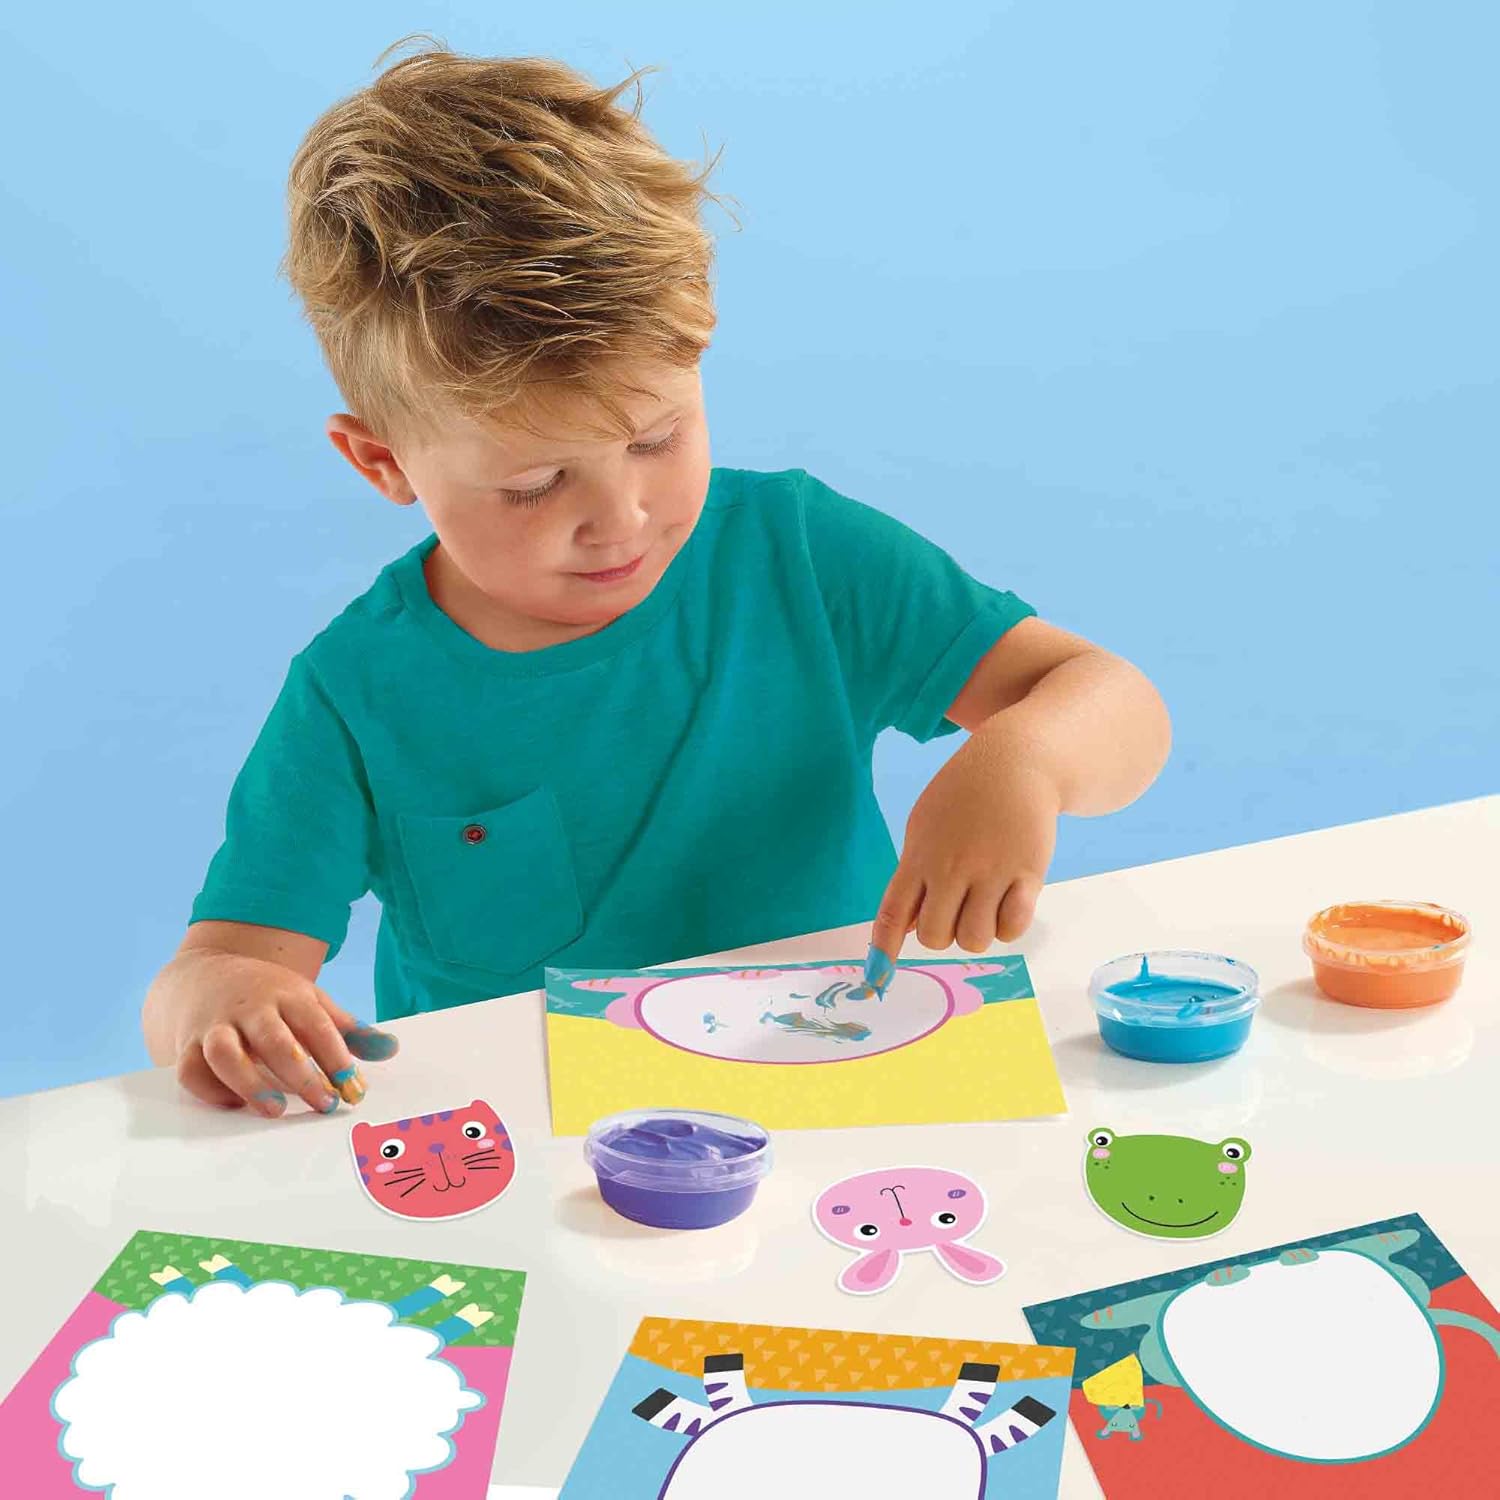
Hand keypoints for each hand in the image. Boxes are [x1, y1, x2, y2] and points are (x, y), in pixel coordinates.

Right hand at [149, 947, 398, 1117]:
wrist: (205, 976)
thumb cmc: (271, 998)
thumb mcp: (312, 1001)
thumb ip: (351, 1030)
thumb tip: (391, 1049)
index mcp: (287, 994)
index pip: (316, 1024)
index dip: (336, 1057)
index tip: (355, 1089)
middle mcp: (250, 1008)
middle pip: (274, 1040)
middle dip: (301, 1075)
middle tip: (324, 1104)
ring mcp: (215, 1026)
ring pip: (225, 1054)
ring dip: (250, 1084)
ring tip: (276, 1110)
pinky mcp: (186, 1046)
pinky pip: (191, 1071)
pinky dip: (211, 1090)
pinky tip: (236, 1104)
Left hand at [871, 725, 1059, 955]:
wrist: (1016, 763)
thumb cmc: (965, 796)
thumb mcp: (924, 826)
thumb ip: (914, 876)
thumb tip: (908, 927)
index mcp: (919, 856)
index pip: (893, 913)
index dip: (884, 950)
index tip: (876, 979)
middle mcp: (951, 867)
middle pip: (937, 937)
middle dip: (944, 935)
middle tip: (957, 911)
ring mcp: (990, 872)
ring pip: (975, 939)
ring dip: (978, 933)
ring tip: (985, 904)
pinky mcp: (1028, 874)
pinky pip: (1013, 928)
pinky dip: (1008, 926)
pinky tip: (1008, 902)